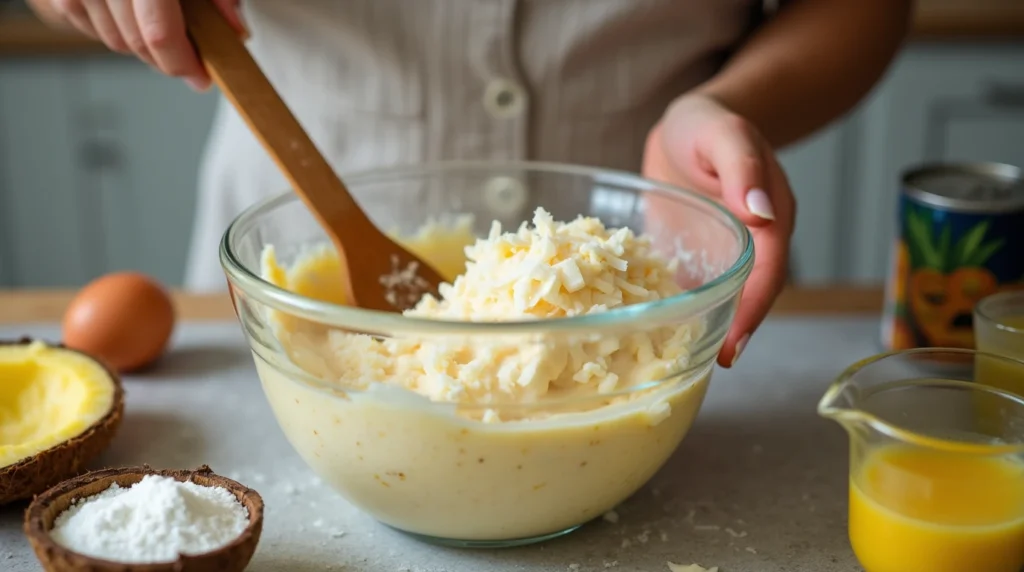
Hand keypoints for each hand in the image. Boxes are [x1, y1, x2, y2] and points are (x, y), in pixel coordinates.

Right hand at [49, 0, 243, 90]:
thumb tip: (233, 28)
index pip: (159, 35)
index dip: (184, 64)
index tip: (202, 75)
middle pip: (136, 43)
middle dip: (167, 59)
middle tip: (192, 57)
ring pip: (113, 39)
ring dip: (141, 44)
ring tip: (163, 23)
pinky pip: (85, 24)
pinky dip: (112, 27)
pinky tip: (130, 12)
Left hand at [642, 93, 795, 367]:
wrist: (686, 126)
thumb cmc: (709, 125)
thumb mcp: (726, 134)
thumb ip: (742, 168)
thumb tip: (760, 213)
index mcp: (768, 220)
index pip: (768, 273)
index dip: (754, 309)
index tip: (737, 342)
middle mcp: (748, 244)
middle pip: (748, 295)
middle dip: (736, 330)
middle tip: (715, 363)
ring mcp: (718, 254)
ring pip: (719, 297)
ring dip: (709, 327)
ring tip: (684, 359)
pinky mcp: (690, 256)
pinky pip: (687, 287)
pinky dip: (678, 309)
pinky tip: (657, 331)